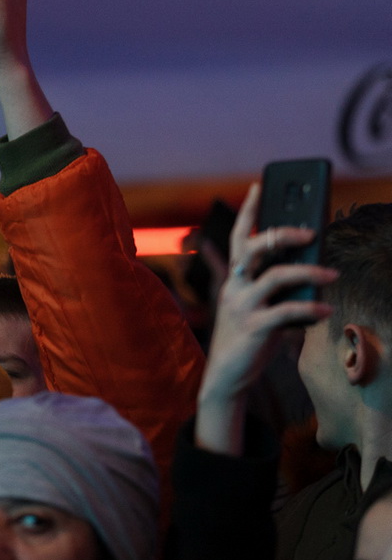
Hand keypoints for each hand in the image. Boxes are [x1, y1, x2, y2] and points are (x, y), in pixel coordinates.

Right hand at [195, 183, 337, 452]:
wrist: (226, 375)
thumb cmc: (248, 335)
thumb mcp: (259, 305)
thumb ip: (277, 285)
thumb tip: (313, 267)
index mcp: (235, 278)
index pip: (239, 236)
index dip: (248, 210)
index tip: (259, 184)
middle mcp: (235, 286)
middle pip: (254, 248)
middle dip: (282, 234)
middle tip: (310, 231)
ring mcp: (241, 306)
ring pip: (275, 277)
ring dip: (309, 272)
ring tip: (333, 273)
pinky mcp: (252, 328)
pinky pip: (285, 313)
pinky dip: (309, 310)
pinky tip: (325, 310)